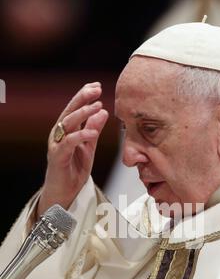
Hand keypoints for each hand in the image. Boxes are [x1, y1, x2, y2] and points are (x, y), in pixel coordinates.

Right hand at [38, 82, 108, 215]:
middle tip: (96, 89)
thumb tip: (103, 111)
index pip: (75, 108)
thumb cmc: (74, 170)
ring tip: (97, 106)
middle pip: (70, 111)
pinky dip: (81, 136)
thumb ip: (94, 129)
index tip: (98, 86)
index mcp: (66, 130)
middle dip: (83, 98)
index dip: (85, 96)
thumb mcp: (89, 147)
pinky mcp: (57, 156)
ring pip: (68, 123)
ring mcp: (57, 144)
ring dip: (83, 113)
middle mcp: (59, 134)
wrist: (64, 193)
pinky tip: (93, 132)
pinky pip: (69, 143)